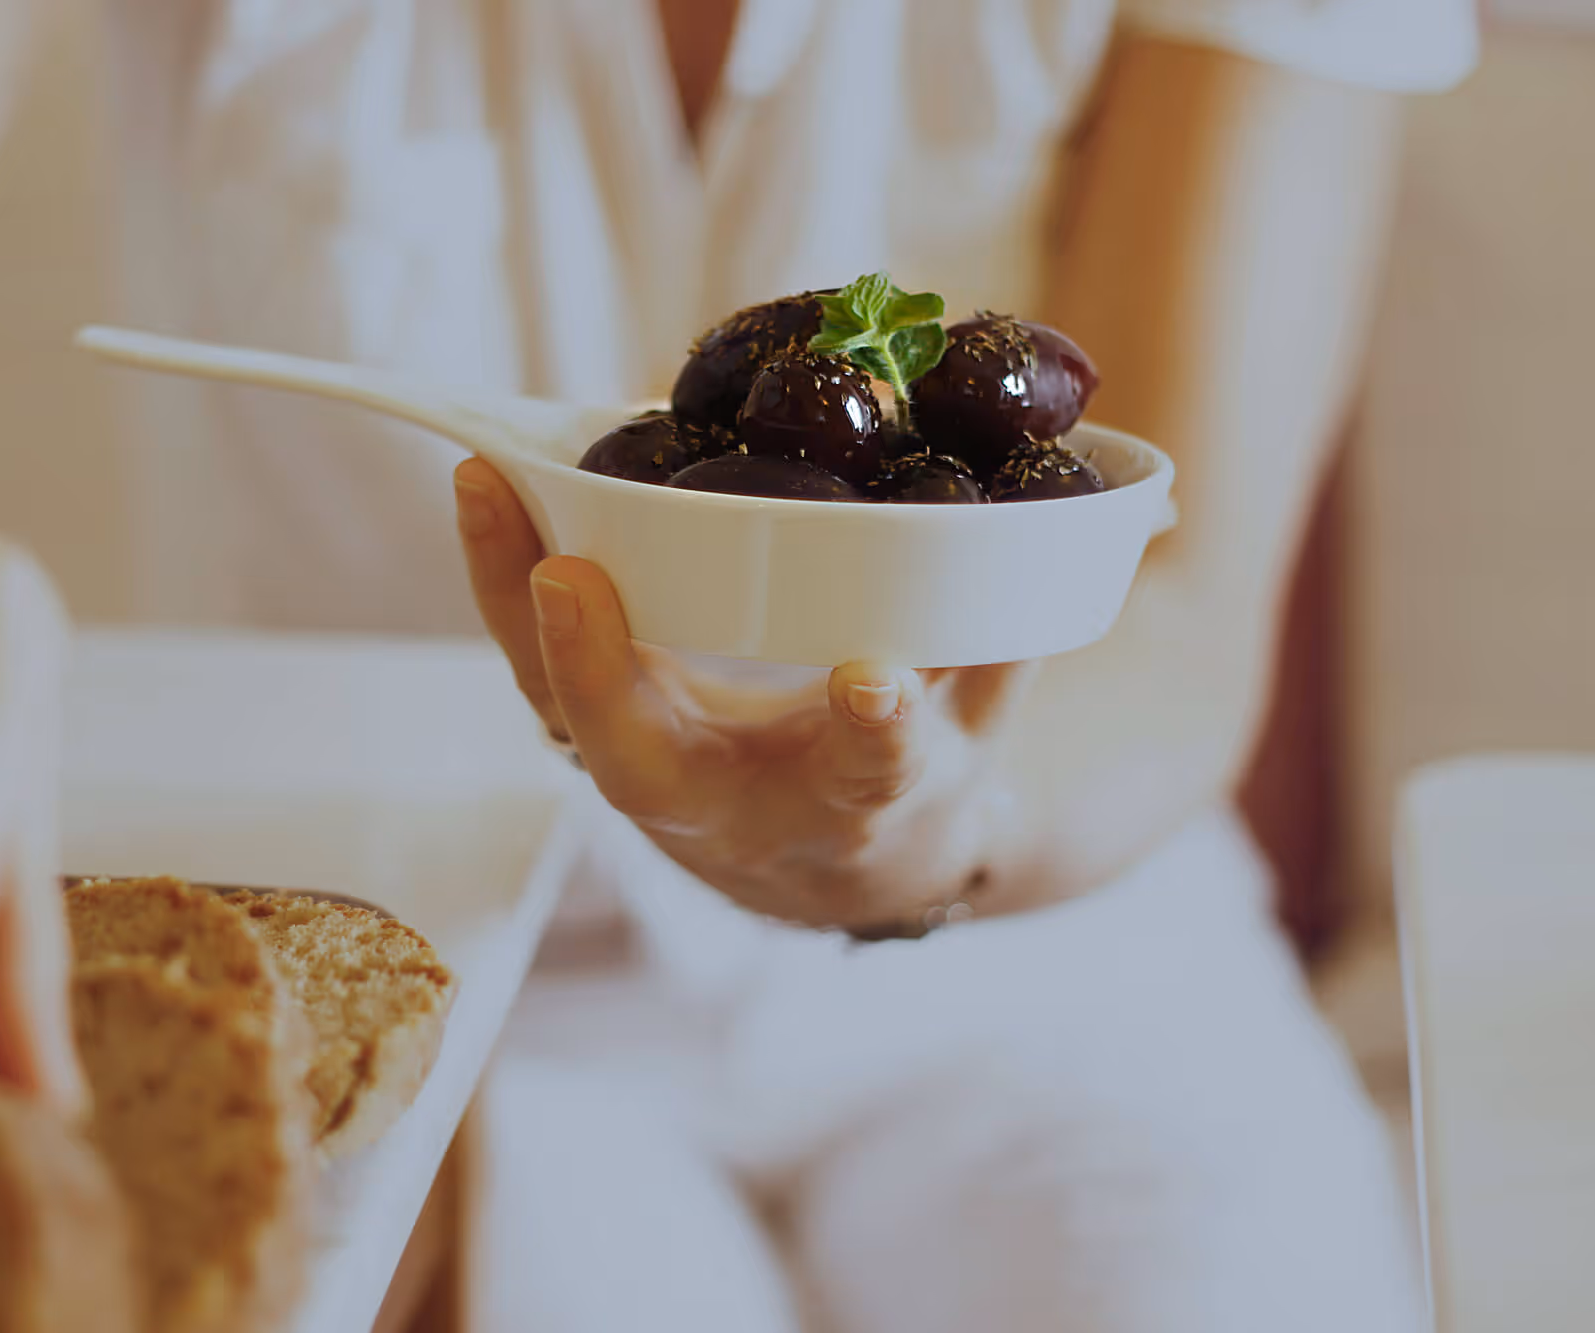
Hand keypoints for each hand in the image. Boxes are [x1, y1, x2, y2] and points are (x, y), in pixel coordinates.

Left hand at [453, 458, 1033, 929]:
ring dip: (512, 600)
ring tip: (484, 487)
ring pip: (559, 707)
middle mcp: (730, 810)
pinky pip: (535, 660)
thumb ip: (1015, 638)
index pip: (866, 780)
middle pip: (641, 765)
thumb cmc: (904, 780)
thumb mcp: (973, 730)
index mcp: (848, 809)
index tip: (876, 681)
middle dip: (597, 675)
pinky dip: (504, 578)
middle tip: (562, 573)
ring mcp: (650, 774)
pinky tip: (484, 488)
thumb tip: (1110, 511)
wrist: (827, 868)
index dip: (873, 736)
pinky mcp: (601, 727)